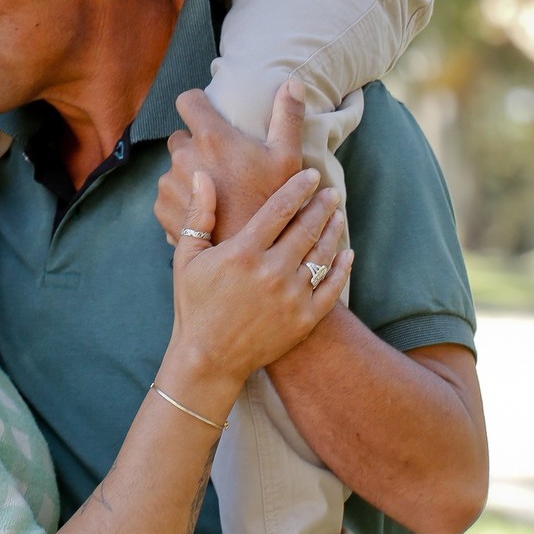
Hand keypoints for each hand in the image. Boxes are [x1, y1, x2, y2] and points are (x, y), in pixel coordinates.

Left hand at [156, 80, 308, 242]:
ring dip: (188, 174)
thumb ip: (287, 117)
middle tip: (222, 165)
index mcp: (211, 137)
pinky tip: (205, 211)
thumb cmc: (272, 203)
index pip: (188, 100)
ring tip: (216, 193)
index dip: (198, 105)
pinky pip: (167, 194)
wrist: (251, 255)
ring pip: (174, 168)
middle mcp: (184, 156)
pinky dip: (181, 200)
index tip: (210, 115)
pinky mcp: (163, 208)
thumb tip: (293, 82)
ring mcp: (170, 183)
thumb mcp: (287, 159)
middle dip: (196, 145)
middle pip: (181, 137)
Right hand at [166, 166, 350, 396]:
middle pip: (306, 228)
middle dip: (322, 205)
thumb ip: (198, 214)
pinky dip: (341, 268)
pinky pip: (331, 289)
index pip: (280, 209)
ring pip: (321, 255)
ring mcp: (291, 297)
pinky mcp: (303, 320)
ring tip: (338, 215)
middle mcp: (271, 272)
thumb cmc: (194, 304)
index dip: (299, 188)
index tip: (311, 175)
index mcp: (243, 252)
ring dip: (332, 231)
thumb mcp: (188, 258)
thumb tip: (201, 176)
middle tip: (331, 191)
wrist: (208, 359)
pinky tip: (346, 253)